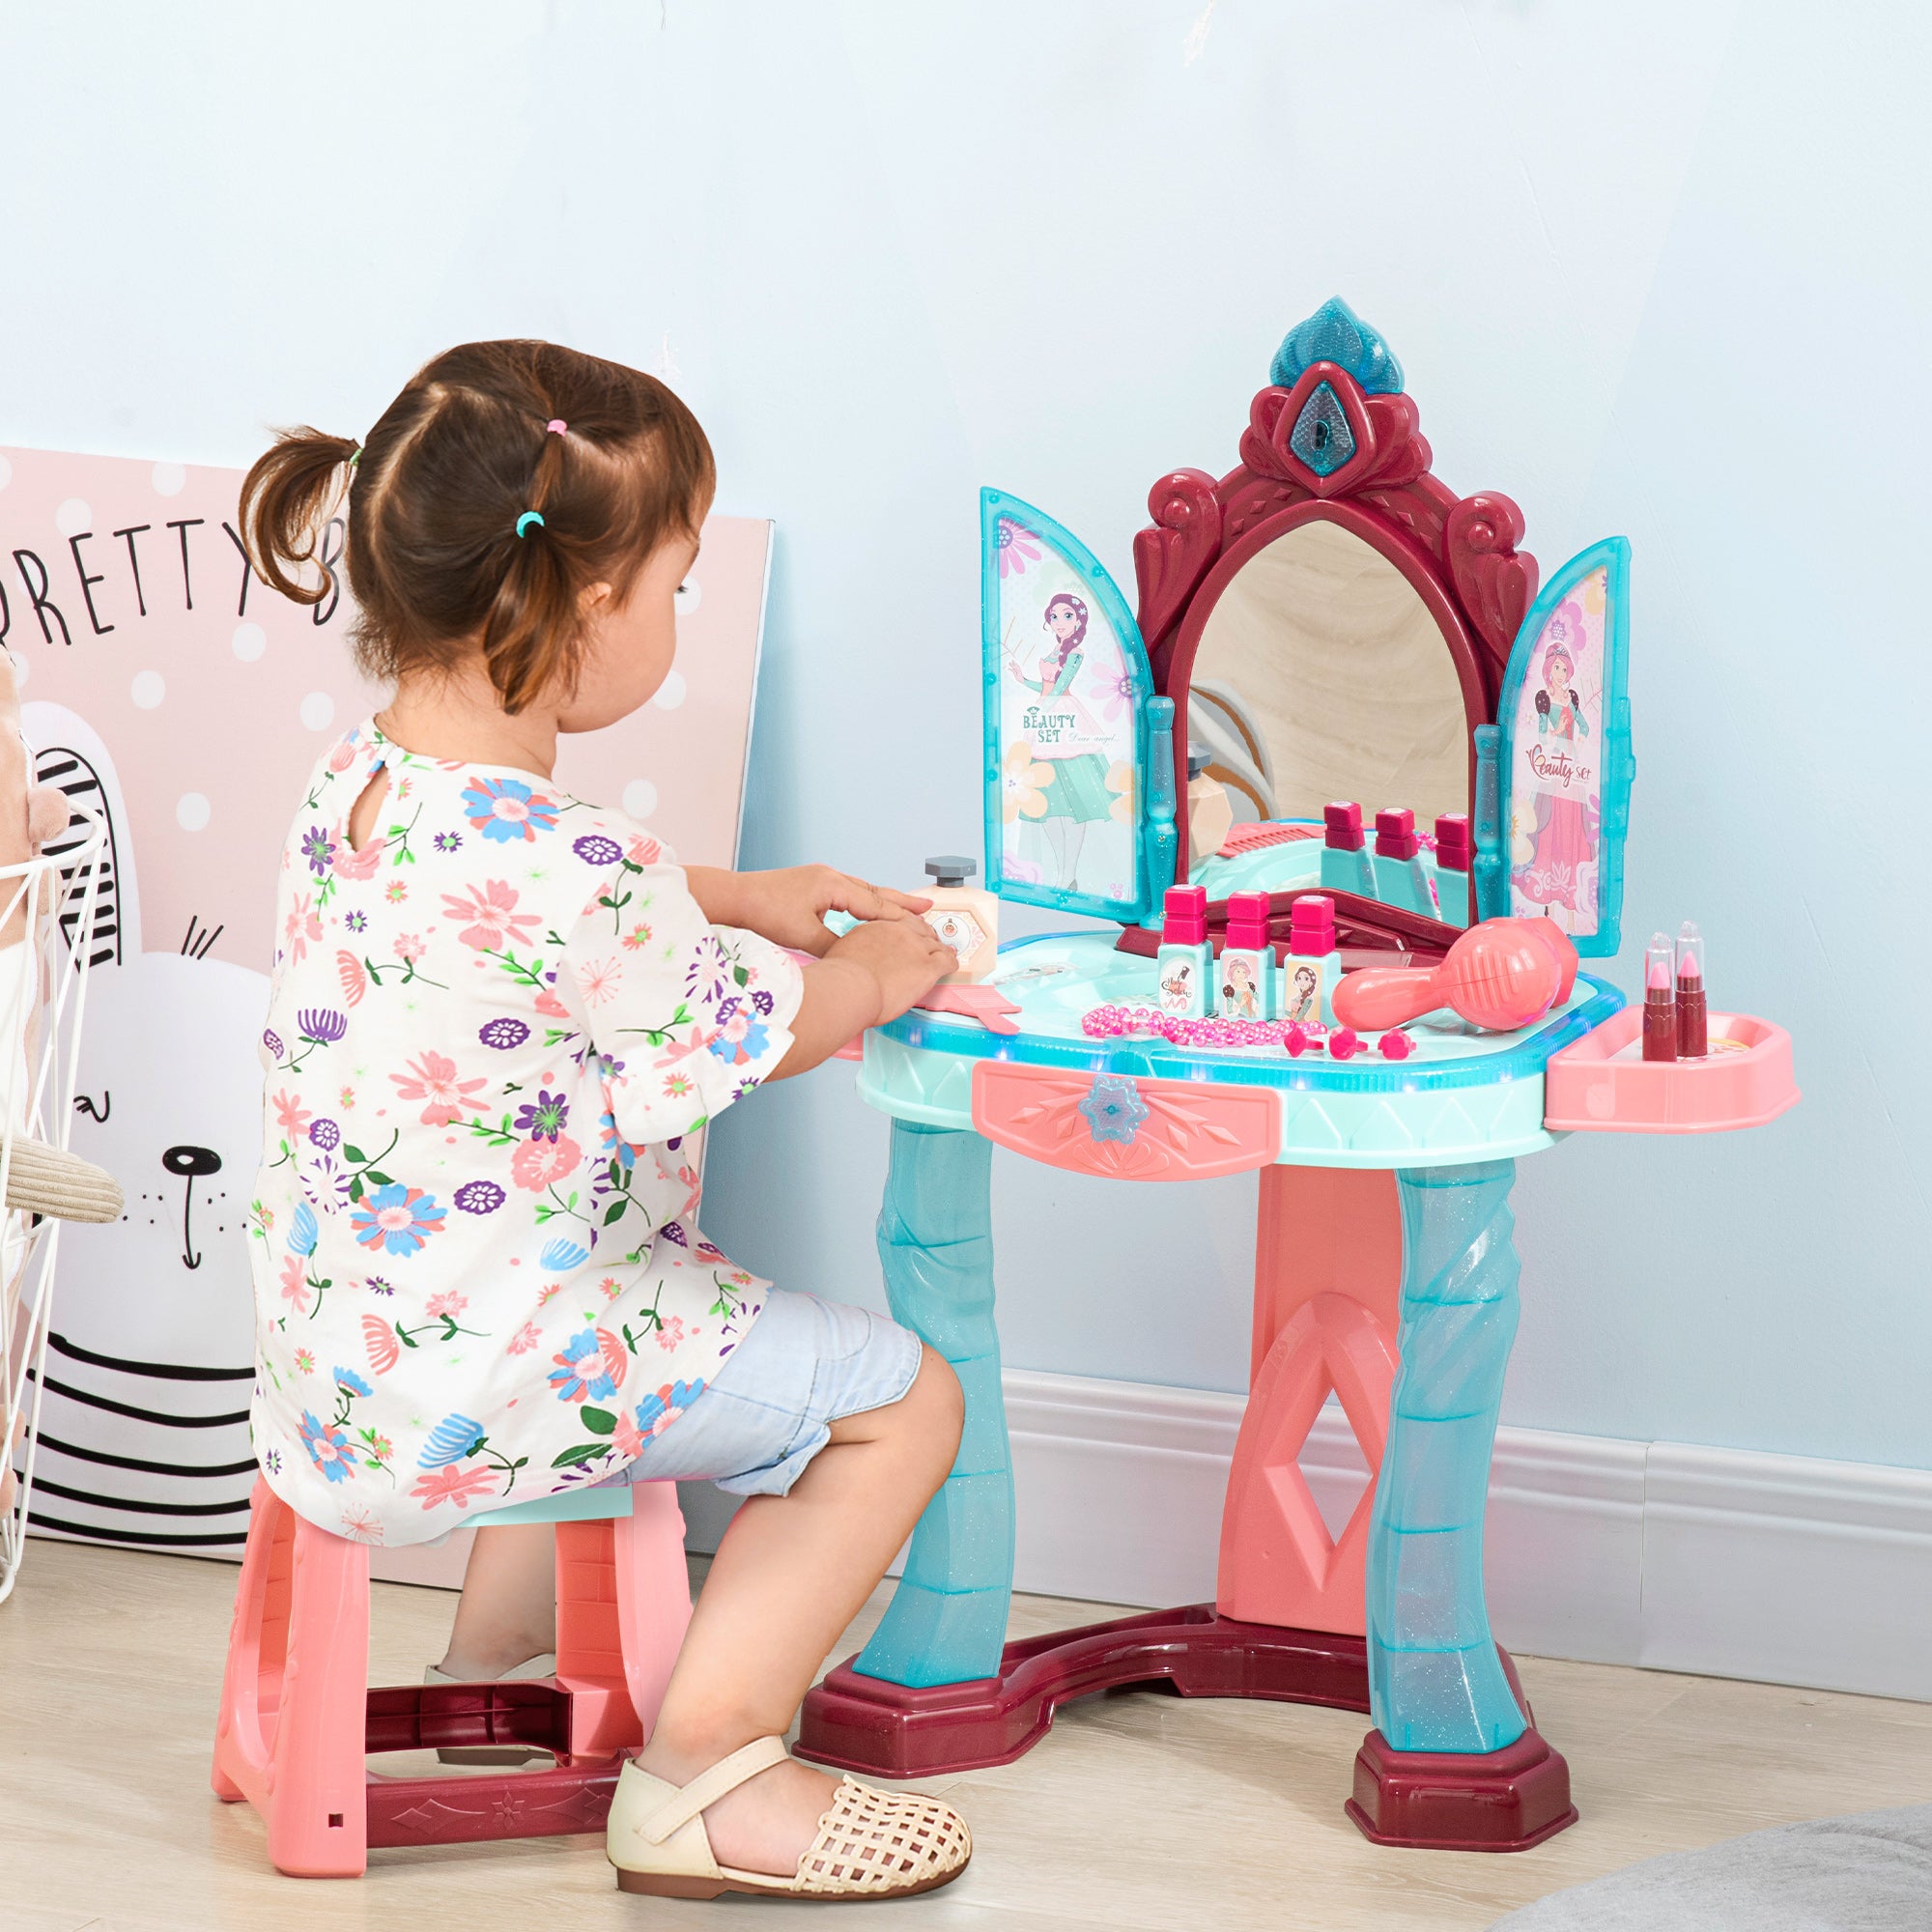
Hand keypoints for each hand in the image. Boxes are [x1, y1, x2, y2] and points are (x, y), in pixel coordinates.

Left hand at [726, 865, 932, 956]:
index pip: (874, 903)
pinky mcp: (811, 884)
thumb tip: (853, 957)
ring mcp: (820, 878)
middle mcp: (830, 876)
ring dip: (883, 900)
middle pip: (873, 891)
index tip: (922, 921)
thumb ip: (832, 946)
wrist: (736, 896)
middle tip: (926, 906)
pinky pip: (847, 891)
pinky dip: (863, 901)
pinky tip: (866, 909)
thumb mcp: (803, 935)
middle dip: (900, 901)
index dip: (899, 915)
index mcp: (832, 885)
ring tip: (903, 908)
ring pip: (861, 890)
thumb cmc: (764, 912)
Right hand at [825, 915, 953, 1025]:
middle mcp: (899, 932)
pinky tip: (952, 966)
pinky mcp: (928, 966)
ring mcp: (916, 947)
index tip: (910, 933)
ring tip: (945, 953)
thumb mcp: (844, 952)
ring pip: (937, 944)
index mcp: (877, 927)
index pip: (900, 922)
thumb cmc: (841, 978)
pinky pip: (947, 961)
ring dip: (941, 949)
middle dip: (927, 936)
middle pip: (921, 929)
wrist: (850, 987)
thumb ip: (857, 949)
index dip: (908, 929)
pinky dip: (951, 963)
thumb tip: (858, 958)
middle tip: (930, 943)